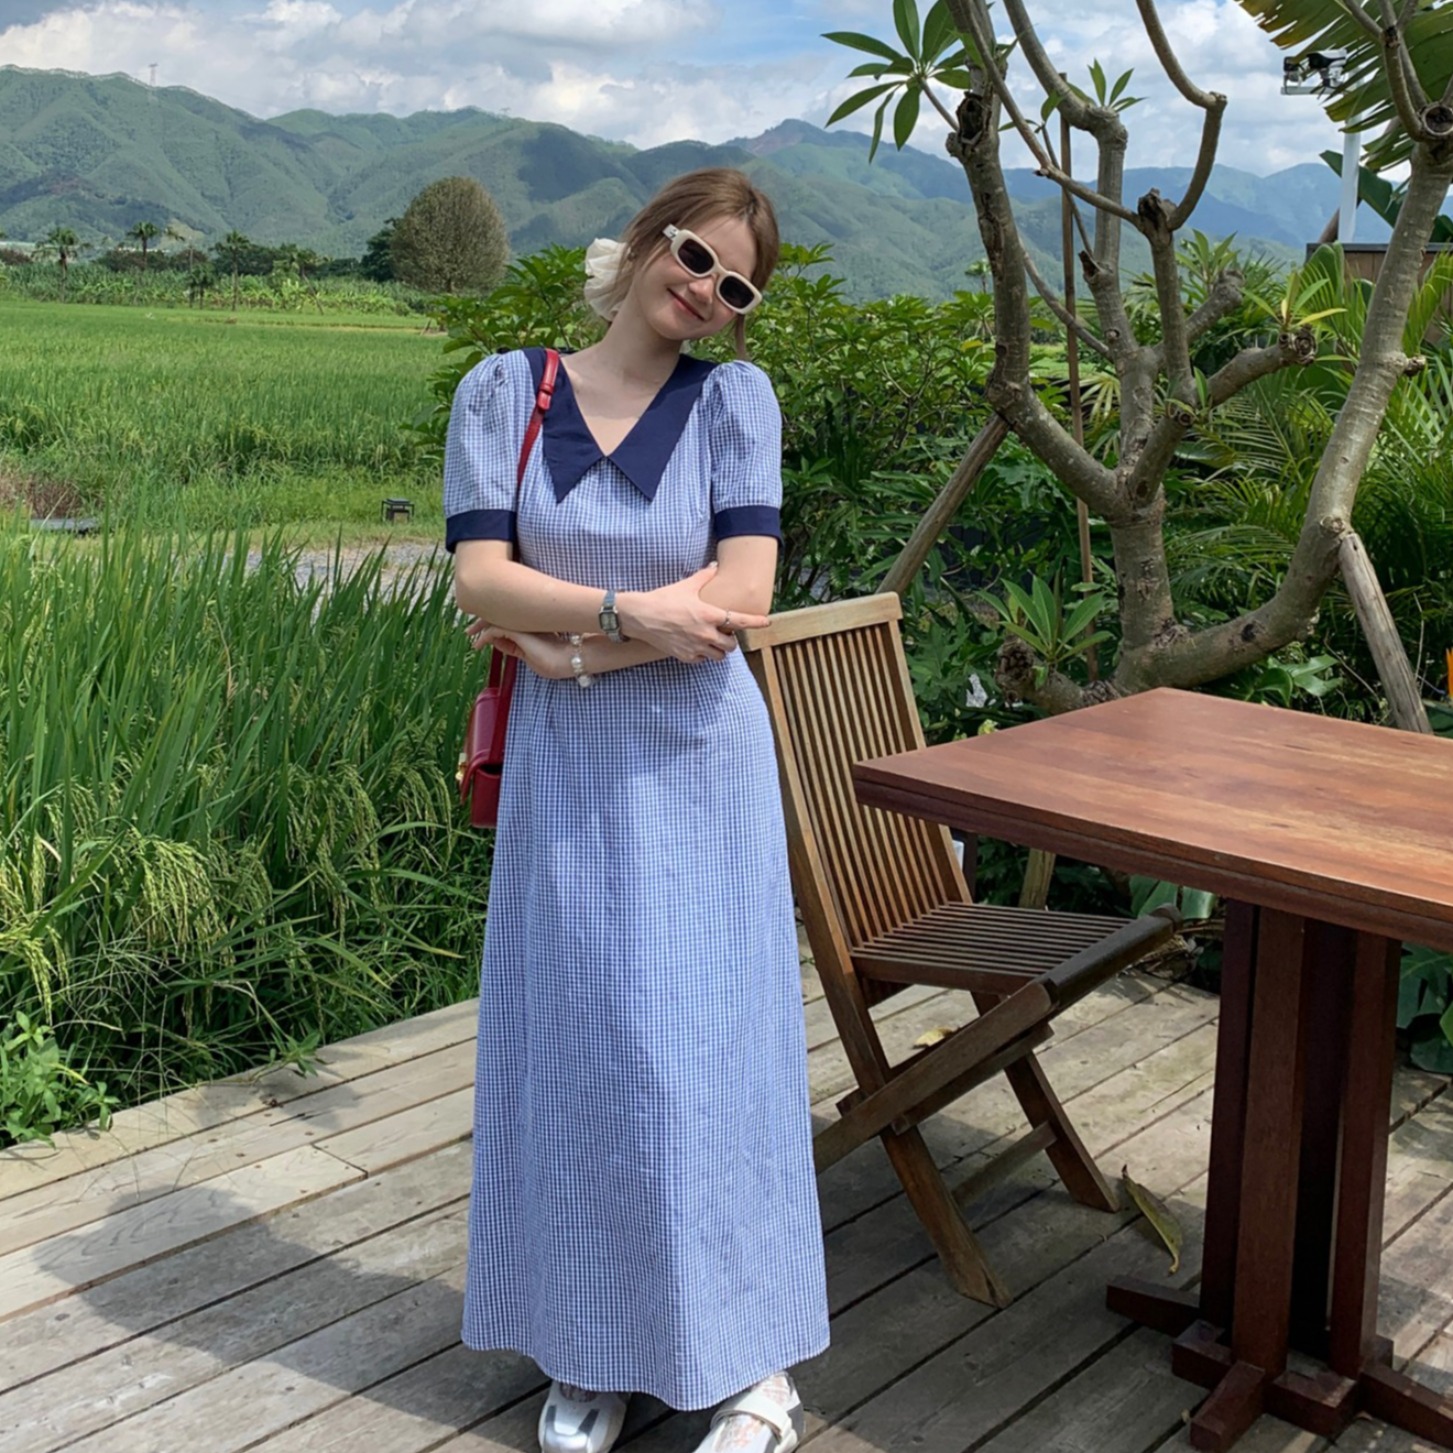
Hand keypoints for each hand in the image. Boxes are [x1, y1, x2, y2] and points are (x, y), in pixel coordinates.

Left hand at [469, 624, 572, 680]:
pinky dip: (484, 637)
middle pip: (498, 616)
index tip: (480, 631)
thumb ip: (514, 648)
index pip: (506, 620)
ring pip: (494, 620)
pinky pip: (494, 631)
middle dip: (482, 621)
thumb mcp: (530, 655)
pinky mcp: (519, 630)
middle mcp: (525, 621)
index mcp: (529, 624)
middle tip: (469, 629)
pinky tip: (477, 645)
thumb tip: (496, 643)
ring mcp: (523, 623)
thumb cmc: (556, 661)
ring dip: (479, 627)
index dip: (492, 623)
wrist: (572, 659)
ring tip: (470, 635)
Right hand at [617, 564, 770, 663]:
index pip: (740, 621)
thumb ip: (704, 577)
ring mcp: (695, 647)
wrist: (640, 616)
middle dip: (731, 641)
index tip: (766, 622)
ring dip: (719, 650)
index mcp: (709, 615)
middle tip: (725, 634)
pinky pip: (701, 660)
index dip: (756, 622)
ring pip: (718, 656)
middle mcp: (705, 634)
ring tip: (712, 641)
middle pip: (731, 646)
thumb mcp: (686, 586)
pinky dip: (703, 655)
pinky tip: (696, 646)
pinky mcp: (685, 656)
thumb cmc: (663, 599)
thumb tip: (714, 566)